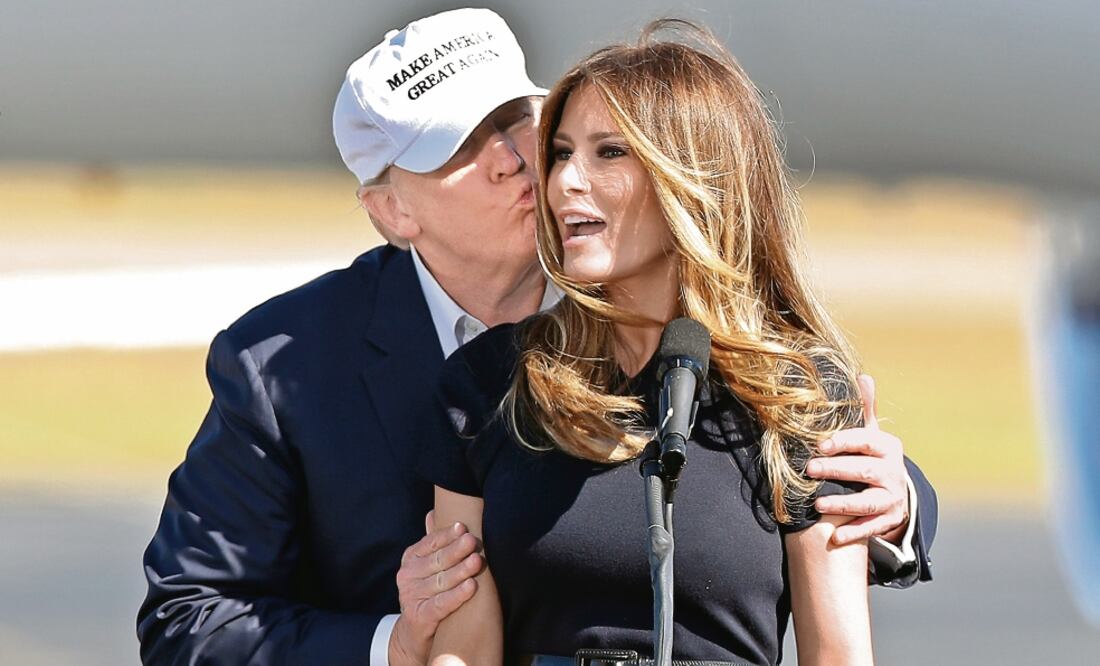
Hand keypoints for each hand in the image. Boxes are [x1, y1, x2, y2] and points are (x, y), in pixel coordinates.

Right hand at [389, 511, 483, 665]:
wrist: (414, 634)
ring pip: (441, 581)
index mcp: (411, 559)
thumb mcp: (428, 566)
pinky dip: (457, 595)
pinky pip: (442, 604)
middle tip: (472, 541)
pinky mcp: (419, 617)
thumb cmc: (429, 592)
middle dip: (456, 550)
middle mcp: (407, 576)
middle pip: (437, 561)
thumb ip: (433, 542)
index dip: (447, 535)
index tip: (463, 527)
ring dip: (460, 571)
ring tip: (477, 561)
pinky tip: (472, 586)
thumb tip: (433, 513)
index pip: (431, 543)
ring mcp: (411, 596)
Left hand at [806, 374, 909, 545]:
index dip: (844, 442)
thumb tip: (862, 376)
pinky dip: (854, 533)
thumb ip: (865, 409)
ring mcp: (893, 498)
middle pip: (865, 471)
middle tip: (809, 469)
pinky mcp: (890, 520)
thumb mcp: (870, 433)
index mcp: (888, 447)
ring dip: (843, 504)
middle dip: (837, 470)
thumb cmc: (871, 456)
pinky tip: (834, 537)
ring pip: (869, 503)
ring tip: (818, 504)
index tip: (820, 444)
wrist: (895, 491)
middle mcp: (894, 472)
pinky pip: (872, 528)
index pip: (866, 441)